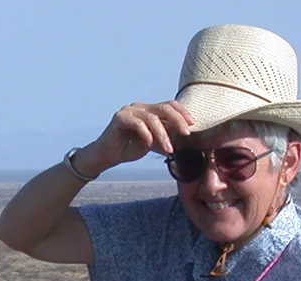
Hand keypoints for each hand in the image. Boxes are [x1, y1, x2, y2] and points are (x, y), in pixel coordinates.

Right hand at [78, 101, 194, 175]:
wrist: (107, 156)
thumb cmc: (129, 148)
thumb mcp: (153, 142)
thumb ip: (165, 136)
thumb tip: (184, 135)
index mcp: (149, 110)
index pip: (169, 105)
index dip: (182, 113)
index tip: (192, 124)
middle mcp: (140, 107)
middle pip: (164, 108)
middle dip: (178, 120)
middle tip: (186, 134)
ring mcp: (129, 111)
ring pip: (152, 118)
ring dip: (163, 135)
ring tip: (169, 149)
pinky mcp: (119, 118)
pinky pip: (137, 124)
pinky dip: (146, 134)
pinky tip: (149, 144)